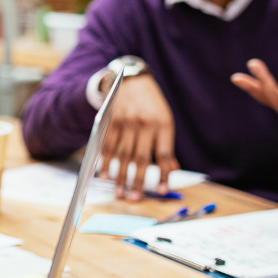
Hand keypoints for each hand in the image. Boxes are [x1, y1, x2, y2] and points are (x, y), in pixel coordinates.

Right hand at [100, 73, 177, 200]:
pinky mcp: (111, 120)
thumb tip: (173, 169)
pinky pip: (108, 145)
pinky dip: (105, 161)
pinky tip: (104, 174)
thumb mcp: (164, 119)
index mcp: (163, 124)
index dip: (163, 174)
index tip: (160, 191)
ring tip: (119, 191)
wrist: (131, 79)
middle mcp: (145, 124)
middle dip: (136, 181)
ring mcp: (126, 122)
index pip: (164, 155)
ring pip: (122, 154)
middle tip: (133, 198)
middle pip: (141, 158)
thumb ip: (166, 144)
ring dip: (119, 175)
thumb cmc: (151, 104)